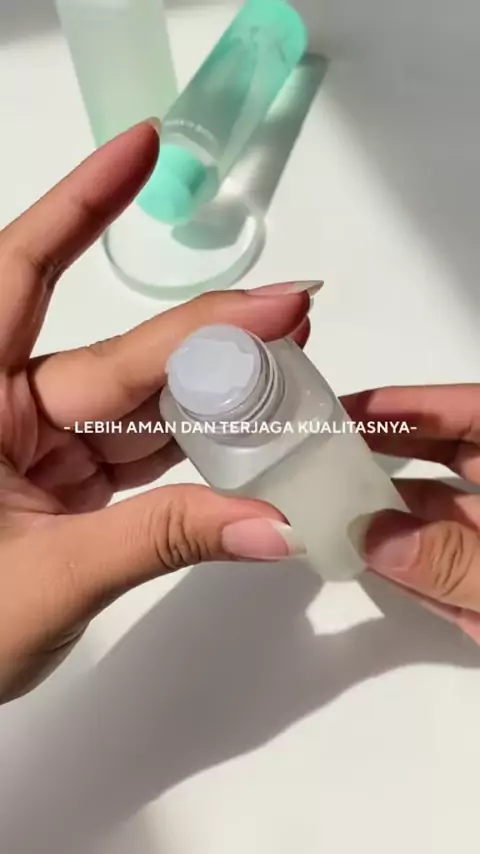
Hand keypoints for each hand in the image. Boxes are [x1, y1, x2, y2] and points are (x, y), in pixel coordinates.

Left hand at [0, 121, 312, 702]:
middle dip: (205, 337)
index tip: (142, 151)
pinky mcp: (67, 489)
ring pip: (137, 409)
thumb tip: (272, 524)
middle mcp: (5, 411)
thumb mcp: (50, 579)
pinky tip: (248, 432)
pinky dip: (193, 451)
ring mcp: (39, 452)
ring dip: (211, 395)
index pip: (21, 276)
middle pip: (114, 360)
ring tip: (289, 366)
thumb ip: (161, 540)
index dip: (81, 208)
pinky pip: (138, 455)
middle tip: (289, 312)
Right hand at [345, 386, 479, 642]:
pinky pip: (448, 576)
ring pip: (444, 519)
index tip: (354, 409)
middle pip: (453, 459)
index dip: (414, 405)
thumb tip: (372, 535)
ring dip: (390, 515)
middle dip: (390, 452)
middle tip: (327, 449)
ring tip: (328, 505)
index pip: (473, 413)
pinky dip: (408, 569)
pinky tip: (361, 558)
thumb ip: (457, 559)